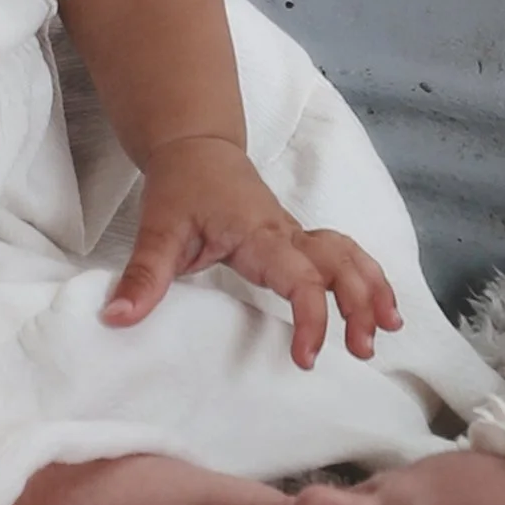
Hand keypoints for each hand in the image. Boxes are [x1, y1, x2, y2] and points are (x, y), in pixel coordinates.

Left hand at [102, 133, 400, 370]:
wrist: (195, 147)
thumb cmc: (181, 187)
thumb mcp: (158, 230)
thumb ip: (143, 276)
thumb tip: (116, 318)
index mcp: (260, 236)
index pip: (301, 278)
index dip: (312, 318)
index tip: (307, 357)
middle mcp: (287, 234)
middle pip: (342, 264)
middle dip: (361, 305)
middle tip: (363, 350)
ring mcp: (296, 235)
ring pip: (350, 255)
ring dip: (373, 289)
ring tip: (388, 328)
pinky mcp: (296, 239)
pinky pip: (342, 255)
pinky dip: (365, 277)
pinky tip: (377, 305)